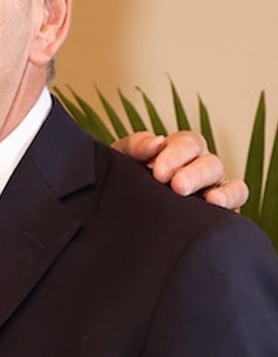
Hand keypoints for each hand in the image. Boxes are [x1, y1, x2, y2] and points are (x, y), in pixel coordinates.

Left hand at [113, 130, 248, 209]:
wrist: (119, 213)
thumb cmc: (122, 180)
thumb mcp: (122, 158)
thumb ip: (136, 146)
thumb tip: (157, 142)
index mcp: (178, 150)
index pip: (188, 143)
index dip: (176, 155)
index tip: (158, 172)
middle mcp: (200, 168)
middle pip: (210, 163)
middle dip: (194, 174)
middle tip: (177, 186)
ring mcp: (213, 190)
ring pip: (231, 183)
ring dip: (220, 191)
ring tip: (207, 200)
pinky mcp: (219, 214)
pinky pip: (237, 203)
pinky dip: (231, 201)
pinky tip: (216, 207)